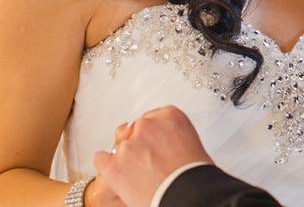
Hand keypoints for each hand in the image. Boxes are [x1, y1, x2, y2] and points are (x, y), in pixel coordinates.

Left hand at [92, 106, 213, 206]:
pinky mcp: (114, 166)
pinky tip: (117, 172)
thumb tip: (169, 143)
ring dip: (127, 156)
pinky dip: (107, 165)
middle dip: (140, 143)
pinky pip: (101, 159)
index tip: (156, 143)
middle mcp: (147, 126)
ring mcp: (128, 145)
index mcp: (170, 116)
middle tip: (150, 159)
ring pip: (119, 145)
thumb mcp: (195, 145)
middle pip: (134, 128)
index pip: (153, 117)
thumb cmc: (193, 174)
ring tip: (139, 172)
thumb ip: (176, 137)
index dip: (154, 134)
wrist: (185, 195)